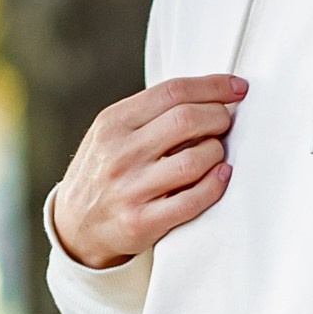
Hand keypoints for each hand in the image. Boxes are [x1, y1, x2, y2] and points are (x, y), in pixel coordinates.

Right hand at [52, 75, 245, 267]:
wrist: (74, 227)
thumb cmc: (105, 172)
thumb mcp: (112, 133)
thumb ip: (151, 114)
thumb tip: (211, 94)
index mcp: (113, 122)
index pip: (173, 92)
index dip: (213, 86)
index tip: (238, 88)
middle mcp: (119, 153)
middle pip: (186, 120)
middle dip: (219, 117)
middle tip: (226, 123)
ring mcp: (130, 189)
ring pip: (194, 160)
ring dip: (217, 153)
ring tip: (216, 154)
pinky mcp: (142, 222)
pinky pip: (192, 201)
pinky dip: (215, 185)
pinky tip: (221, 176)